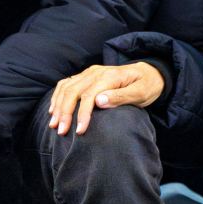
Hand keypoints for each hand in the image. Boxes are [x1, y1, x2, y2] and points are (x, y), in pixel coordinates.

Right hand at [48, 62, 164, 135]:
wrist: (148, 73)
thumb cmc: (146, 86)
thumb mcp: (140, 93)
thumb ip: (121, 97)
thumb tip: (99, 101)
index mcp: (109, 76)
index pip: (89, 95)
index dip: (82, 114)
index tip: (79, 131)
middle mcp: (96, 72)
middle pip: (73, 90)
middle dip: (65, 112)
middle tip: (61, 131)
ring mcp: (90, 72)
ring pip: (67, 87)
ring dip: (58, 105)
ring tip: (54, 124)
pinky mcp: (87, 75)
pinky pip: (67, 83)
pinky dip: (58, 96)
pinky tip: (54, 109)